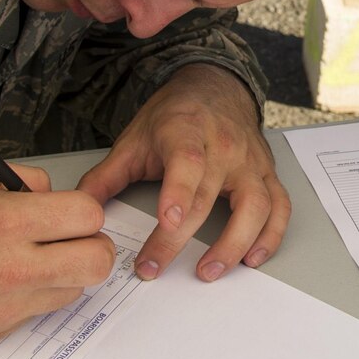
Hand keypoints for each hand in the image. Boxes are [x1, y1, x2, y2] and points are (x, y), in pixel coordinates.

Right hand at [0, 158, 112, 349]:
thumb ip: (19, 177)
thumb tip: (52, 193)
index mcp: (4, 220)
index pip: (87, 216)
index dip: (84, 212)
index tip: (72, 214)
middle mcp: (10, 266)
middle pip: (96, 261)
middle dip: (92, 247)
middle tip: (74, 242)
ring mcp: (5, 304)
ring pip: (75, 290)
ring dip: (65, 274)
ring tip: (35, 261)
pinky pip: (41, 312)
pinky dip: (36, 296)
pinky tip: (8, 282)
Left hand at [74, 64, 287, 282]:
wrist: (215, 87)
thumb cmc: (175, 116)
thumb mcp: (134, 138)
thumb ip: (106, 176)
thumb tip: (80, 209)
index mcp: (186, 131)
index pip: (186, 162)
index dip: (179, 193)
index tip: (167, 222)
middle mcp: (224, 146)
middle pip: (208, 197)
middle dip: (180, 239)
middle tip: (153, 267)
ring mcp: (249, 162)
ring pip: (255, 206)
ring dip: (234, 243)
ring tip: (208, 271)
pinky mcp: (267, 174)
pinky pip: (279, 208)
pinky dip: (271, 236)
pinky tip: (252, 258)